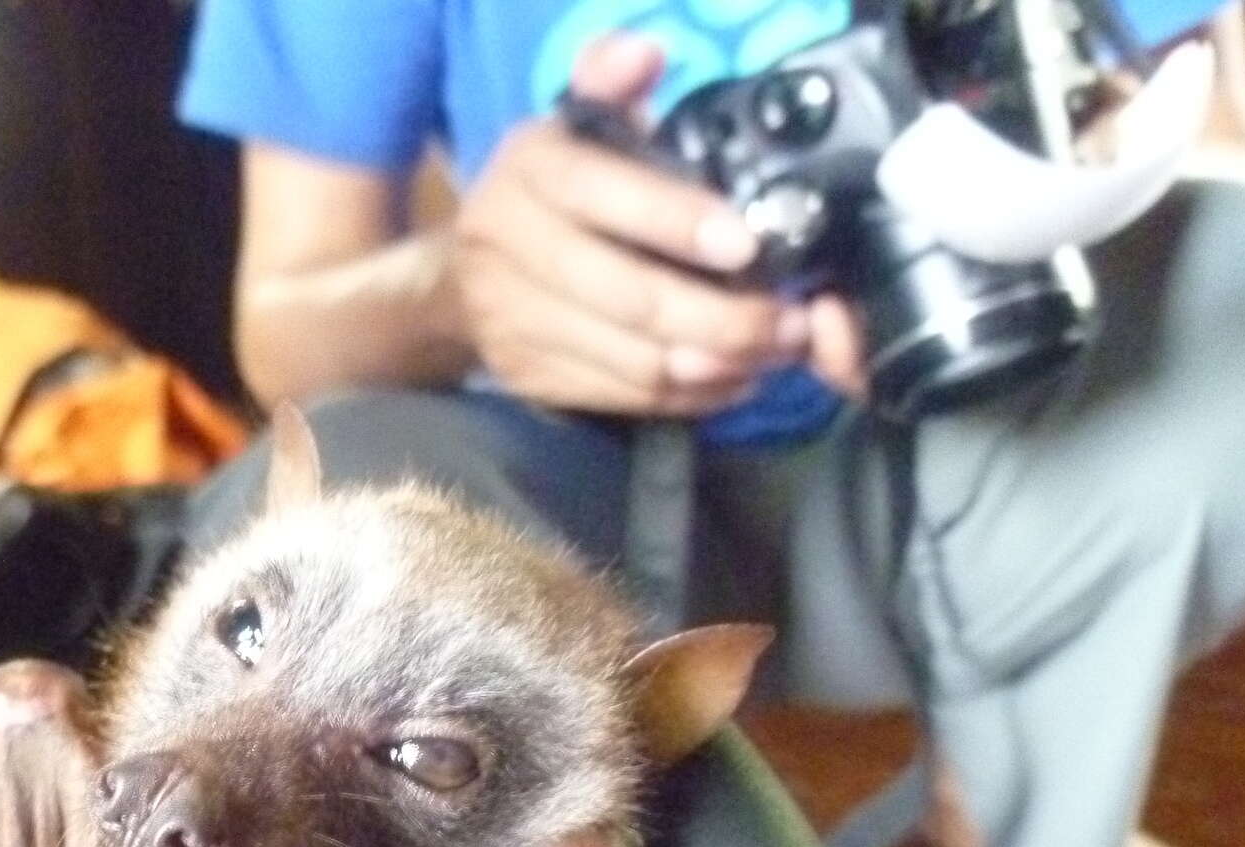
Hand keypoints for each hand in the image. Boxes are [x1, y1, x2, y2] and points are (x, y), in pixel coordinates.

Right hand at [450, 33, 865, 411]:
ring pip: (631, 358)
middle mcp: (508, 248)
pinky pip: (623, 397)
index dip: (676, 222)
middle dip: (720, 316)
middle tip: (788, 321)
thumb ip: (609, 84)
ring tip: (773, 353)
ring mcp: (515, 322)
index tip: (747, 244)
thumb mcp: (571, 126)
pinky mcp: (532, 379)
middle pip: (626, 294)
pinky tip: (731, 379)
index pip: (601, 194)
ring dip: (715, 364)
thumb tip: (644, 51)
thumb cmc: (547, 194)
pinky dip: (686, 395)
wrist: (457, 281)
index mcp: (528, 172)